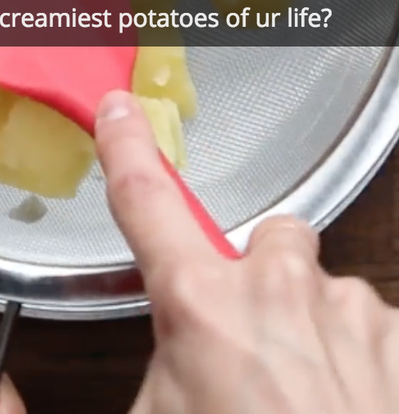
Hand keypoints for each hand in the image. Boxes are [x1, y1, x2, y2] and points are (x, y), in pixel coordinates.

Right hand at [96, 90, 398, 413]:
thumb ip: (159, 369)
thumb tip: (167, 359)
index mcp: (200, 307)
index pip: (147, 201)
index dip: (127, 148)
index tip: (121, 109)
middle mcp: (277, 290)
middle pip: (267, 236)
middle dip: (261, 276)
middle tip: (253, 343)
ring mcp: (347, 311)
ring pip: (321, 285)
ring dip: (311, 325)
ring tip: (304, 397)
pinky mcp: (395, 338)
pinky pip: (368, 325)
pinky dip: (357, 358)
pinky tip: (345, 405)